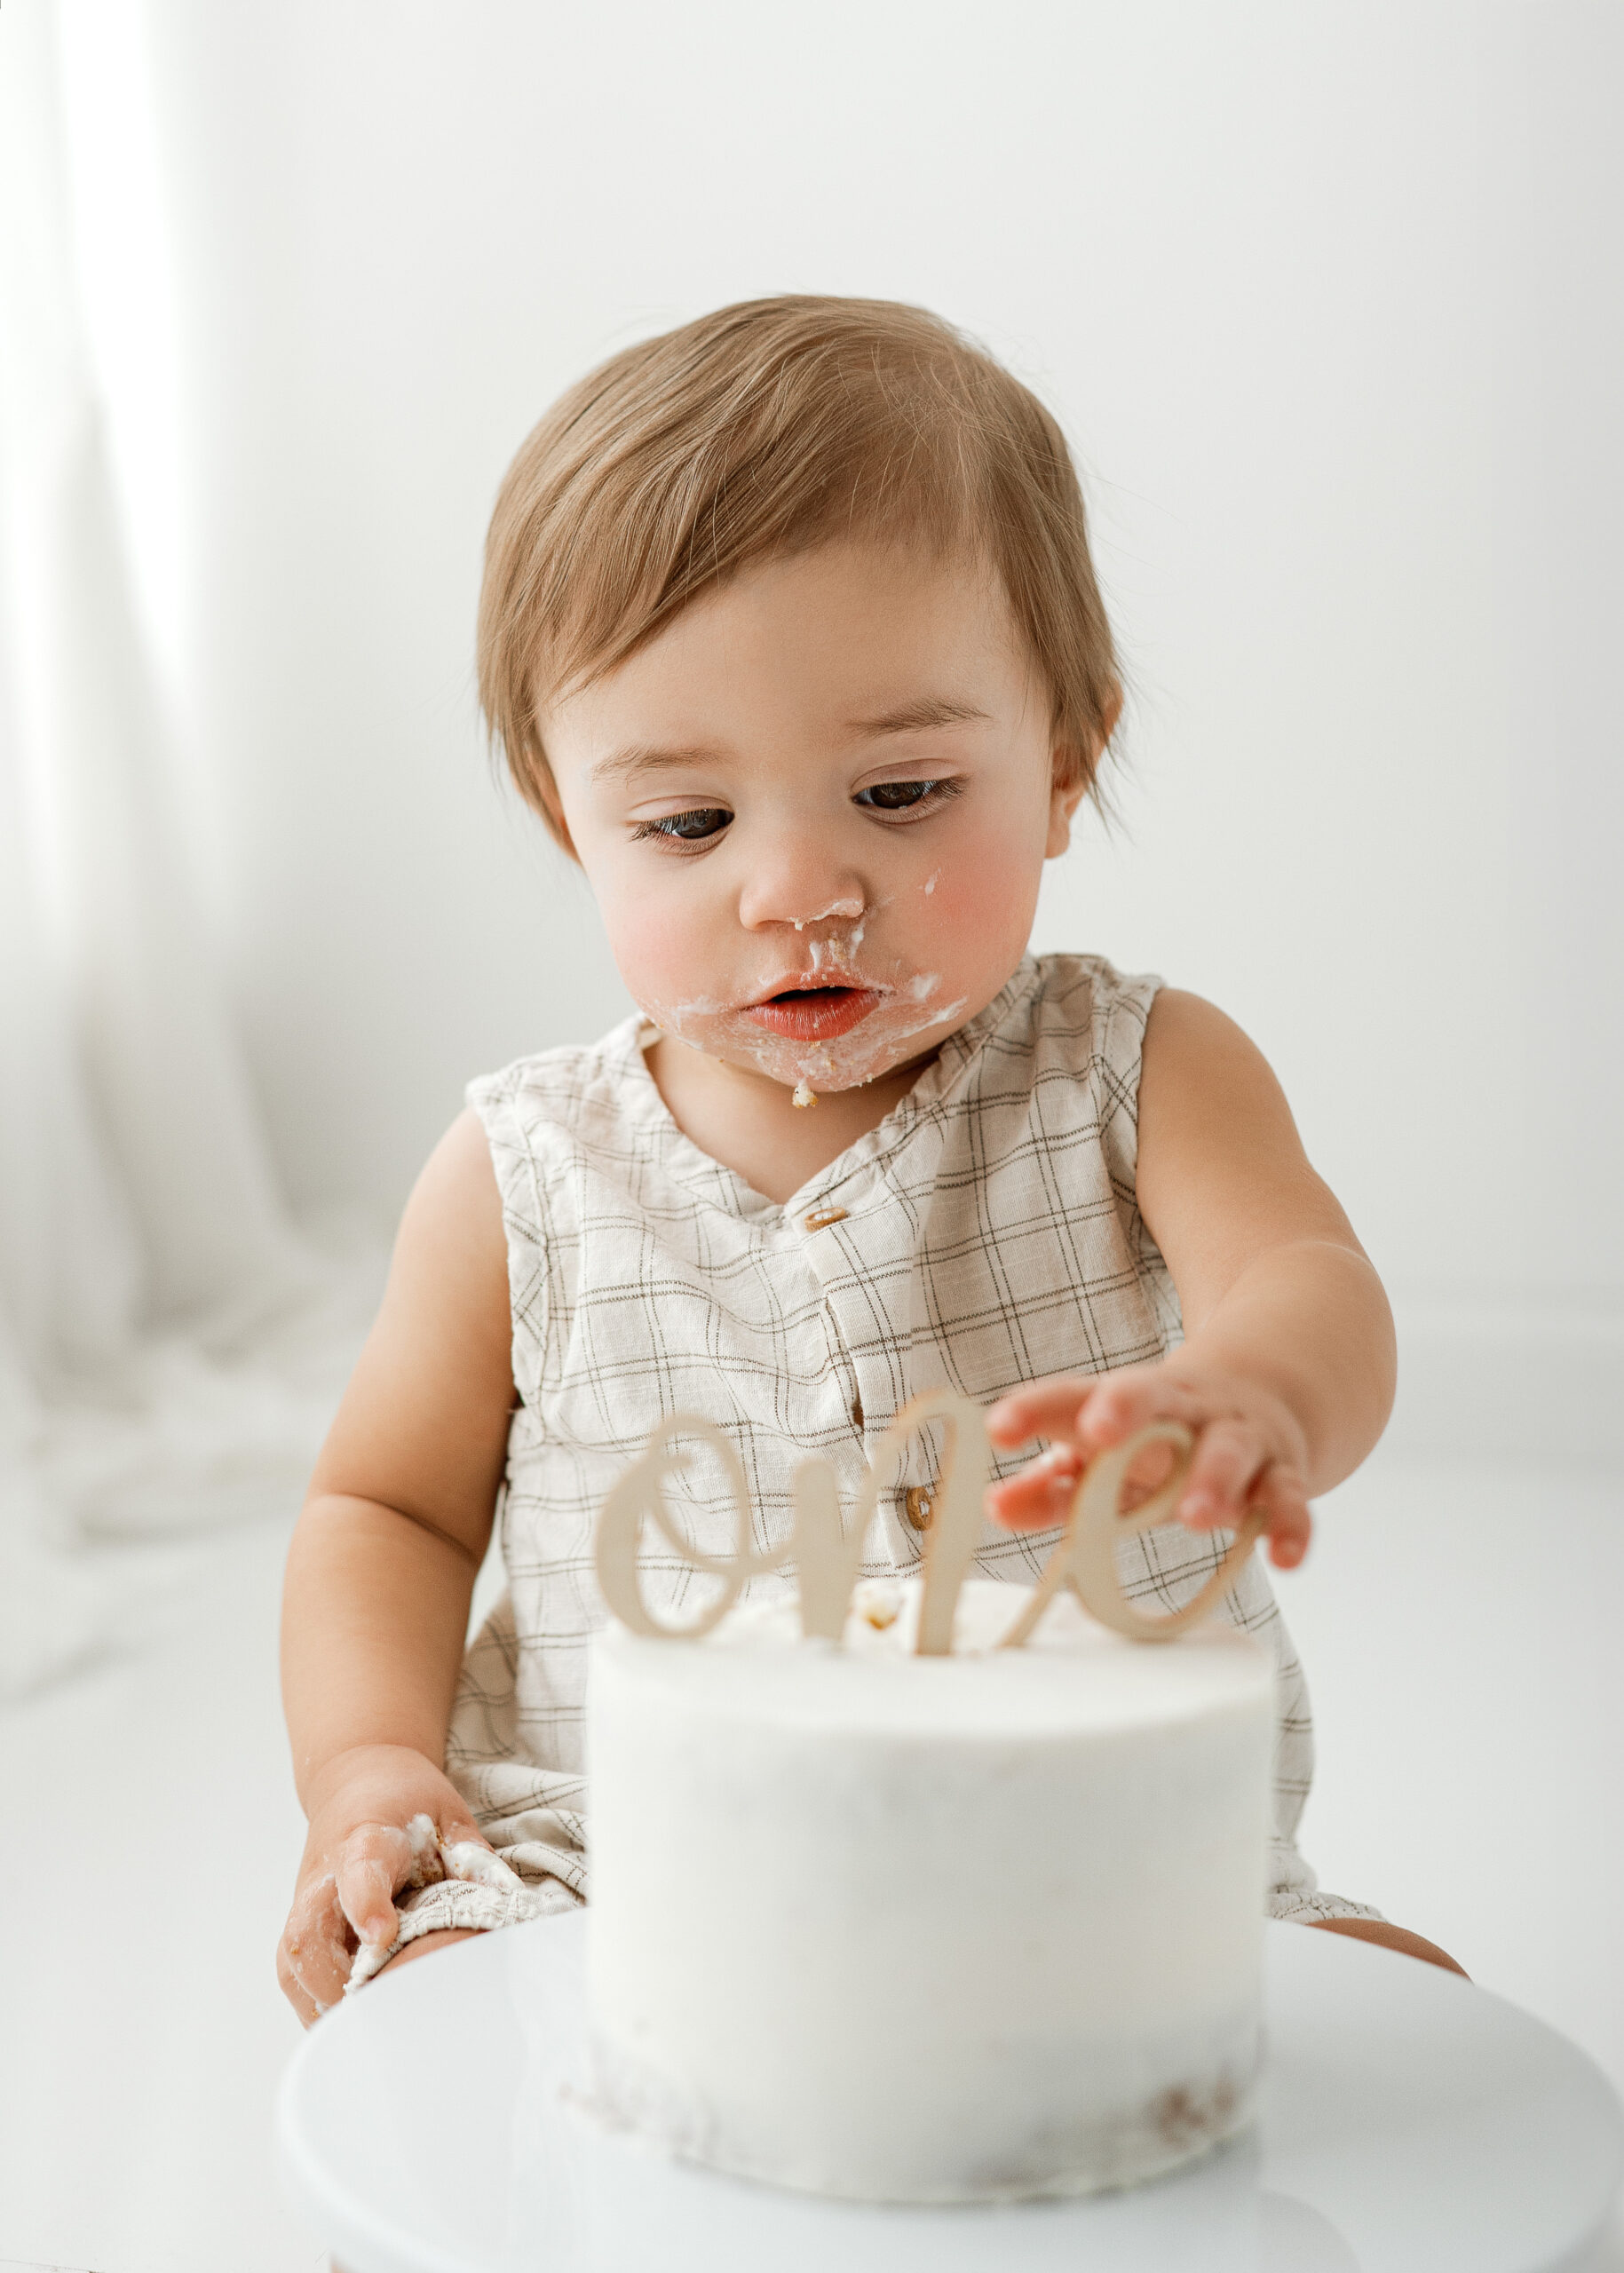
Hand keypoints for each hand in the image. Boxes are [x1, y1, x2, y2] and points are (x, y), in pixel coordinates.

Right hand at [277, 1744, 498, 2025]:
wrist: (355, 1779)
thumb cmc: (405, 1802)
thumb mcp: (449, 1815)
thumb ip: (474, 1860)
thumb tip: (506, 1908)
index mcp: (366, 1841)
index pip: (359, 1873)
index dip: (366, 1905)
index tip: (383, 1936)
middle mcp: (323, 1880)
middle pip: (309, 1939)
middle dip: (345, 1983)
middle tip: (393, 2008)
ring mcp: (303, 1909)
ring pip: (297, 1969)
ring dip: (334, 2003)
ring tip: (381, 2020)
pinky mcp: (298, 1932)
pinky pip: (296, 1983)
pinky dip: (324, 2005)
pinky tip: (362, 2013)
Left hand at [984, 1359, 1312, 1569]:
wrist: (1264, 1394)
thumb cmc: (1163, 1439)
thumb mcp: (1105, 1455)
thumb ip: (1049, 1486)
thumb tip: (994, 1508)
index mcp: (1129, 1401)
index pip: (1076, 1397)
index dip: (1035, 1411)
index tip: (998, 1428)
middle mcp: (1185, 1409)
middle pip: (1157, 1398)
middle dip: (1128, 1410)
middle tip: (1098, 1432)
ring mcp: (1240, 1437)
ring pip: (1230, 1449)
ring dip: (1213, 1478)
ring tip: (1194, 1516)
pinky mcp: (1284, 1473)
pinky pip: (1292, 1499)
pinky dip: (1291, 1526)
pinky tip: (1284, 1557)